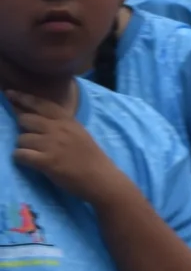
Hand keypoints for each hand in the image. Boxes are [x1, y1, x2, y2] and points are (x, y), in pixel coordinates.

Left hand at [7, 89, 119, 203]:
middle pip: (25, 119)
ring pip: (21, 138)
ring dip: (23, 146)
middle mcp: (58, 129)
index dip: (23, 98)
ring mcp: (52, 145)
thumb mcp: (78, 132)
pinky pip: (20, 154)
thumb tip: (37, 117)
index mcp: (67, 120)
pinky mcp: (46, 161)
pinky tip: (28, 161)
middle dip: (23, 128)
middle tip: (29, 137)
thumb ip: (60, 123)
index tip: (10, 93)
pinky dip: (20, 157)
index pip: (41, 104)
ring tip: (33, 153)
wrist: (101, 177)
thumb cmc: (90, 156)